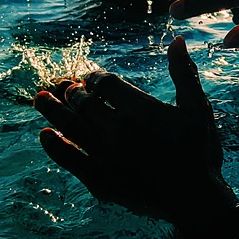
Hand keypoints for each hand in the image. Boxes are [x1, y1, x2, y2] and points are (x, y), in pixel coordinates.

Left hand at [33, 36, 238, 238]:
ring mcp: (105, 156)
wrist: (192, 198)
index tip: (92, 77)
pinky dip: (54, 145)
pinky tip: (45, 134)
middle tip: (65, 86)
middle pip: (83, 103)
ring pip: (70, 126)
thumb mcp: (196, 108)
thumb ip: (183, 73)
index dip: (95, 77)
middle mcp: (118, 131)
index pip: (106, 84)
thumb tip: (176, 40)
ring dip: (52, 110)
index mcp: (140, 110)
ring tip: (40, 98)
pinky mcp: (99, 180)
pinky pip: (69, 158)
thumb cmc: (197, 149)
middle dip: (72, 91)